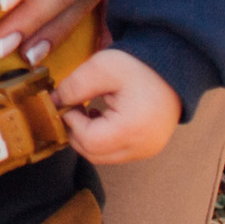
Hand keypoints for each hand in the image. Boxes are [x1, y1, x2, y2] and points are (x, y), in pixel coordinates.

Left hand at [56, 46, 178, 163]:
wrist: (173, 70)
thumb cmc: (138, 67)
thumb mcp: (101, 68)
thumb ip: (74, 86)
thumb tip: (51, 102)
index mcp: (133, 128)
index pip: (88, 141)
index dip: (71, 123)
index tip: (70, 102)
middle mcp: (142, 147)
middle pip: (93, 154)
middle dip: (75, 132)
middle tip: (74, 107)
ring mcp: (147, 151)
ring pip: (102, 157)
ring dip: (87, 137)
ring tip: (87, 111)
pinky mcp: (147, 149)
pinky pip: (115, 153)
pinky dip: (100, 140)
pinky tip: (100, 117)